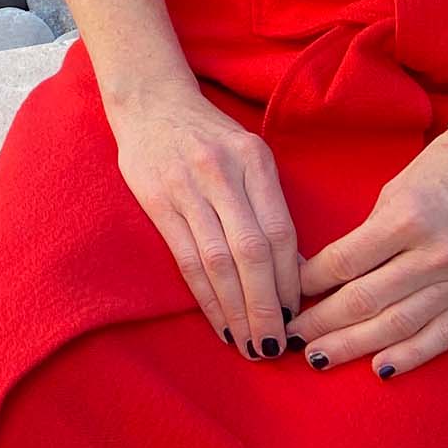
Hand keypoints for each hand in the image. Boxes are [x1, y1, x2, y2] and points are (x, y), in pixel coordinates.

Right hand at [106, 83, 302, 358]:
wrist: (150, 101)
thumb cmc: (209, 135)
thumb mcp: (248, 155)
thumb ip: (269, 204)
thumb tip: (296, 271)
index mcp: (254, 159)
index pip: (280, 232)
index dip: (290, 282)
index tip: (297, 318)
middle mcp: (222, 171)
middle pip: (252, 252)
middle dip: (265, 307)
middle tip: (276, 347)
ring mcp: (187, 186)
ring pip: (218, 261)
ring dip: (237, 310)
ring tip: (251, 345)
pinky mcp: (157, 200)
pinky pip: (186, 259)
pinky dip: (205, 298)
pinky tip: (219, 322)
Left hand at [295, 88, 447, 378]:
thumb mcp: (400, 186)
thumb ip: (371, 232)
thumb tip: (331, 271)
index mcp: (408, 217)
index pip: (345, 262)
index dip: (310, 283)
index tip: (287, 294)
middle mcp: (437, 254)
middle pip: (366, 300)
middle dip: (323, 323)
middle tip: (289, 336)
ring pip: (400, 325)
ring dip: (355, 345)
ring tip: (320, 357)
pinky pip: (445, 334)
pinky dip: (411, 355)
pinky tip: (380, 368)